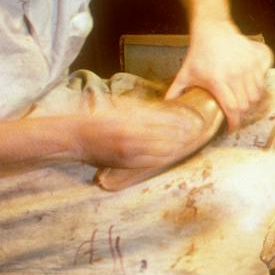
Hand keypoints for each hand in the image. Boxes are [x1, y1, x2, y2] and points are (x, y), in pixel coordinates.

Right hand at [77, 100, 209, 170]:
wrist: (76, 139)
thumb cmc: (98, 121)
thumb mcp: (120, 110)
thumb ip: (142, 111)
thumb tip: (164, 110)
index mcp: (131, 123)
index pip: (164, 123)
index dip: (181, 122)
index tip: (194, 118)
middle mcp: (132, 139)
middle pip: (167, 139)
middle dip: (183, 135)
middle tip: (198, 130)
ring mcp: (130, 154)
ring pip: (162, 152)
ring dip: (177, 147)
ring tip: (189, 142)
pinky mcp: (127, 164)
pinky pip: (152, 162)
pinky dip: (164, 157)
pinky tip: (173, 152)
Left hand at [166, 22, 272, 128]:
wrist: (213, 30)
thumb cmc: (198, 53)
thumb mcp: (185, 73)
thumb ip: (176, 92)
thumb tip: (166, 108)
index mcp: (218, 80)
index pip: (232, 108)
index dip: (234, 122)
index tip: (231, 128)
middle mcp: (236, 73)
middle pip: (246, 104)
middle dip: (242, 115)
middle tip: (236, 115)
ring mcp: (249, 65)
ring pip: (257, 94)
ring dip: (251, 102)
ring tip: (243, 103)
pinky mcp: (257, 58)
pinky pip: (263, 80)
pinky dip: (259, 88)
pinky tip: (250, 89)